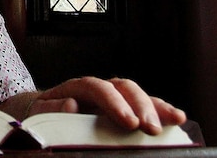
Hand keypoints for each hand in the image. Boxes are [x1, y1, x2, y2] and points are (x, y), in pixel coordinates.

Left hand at [29, 77, 186, 134]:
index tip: (128, 122)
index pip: (98, 88)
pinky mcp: (124, 110)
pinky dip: (161, 111)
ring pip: (139, 95)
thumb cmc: (44, 114)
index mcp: (78, 87)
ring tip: (175, 120)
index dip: (115, 103)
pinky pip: (145, 107)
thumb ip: (51, 108)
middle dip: (141, 106)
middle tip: (151, 128)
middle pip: (124, 88)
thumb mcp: (40, 111)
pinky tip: (176, 120)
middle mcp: (101, 89)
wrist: (44, 113)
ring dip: (157, 107)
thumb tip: (70, 105)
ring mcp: (115, 98)